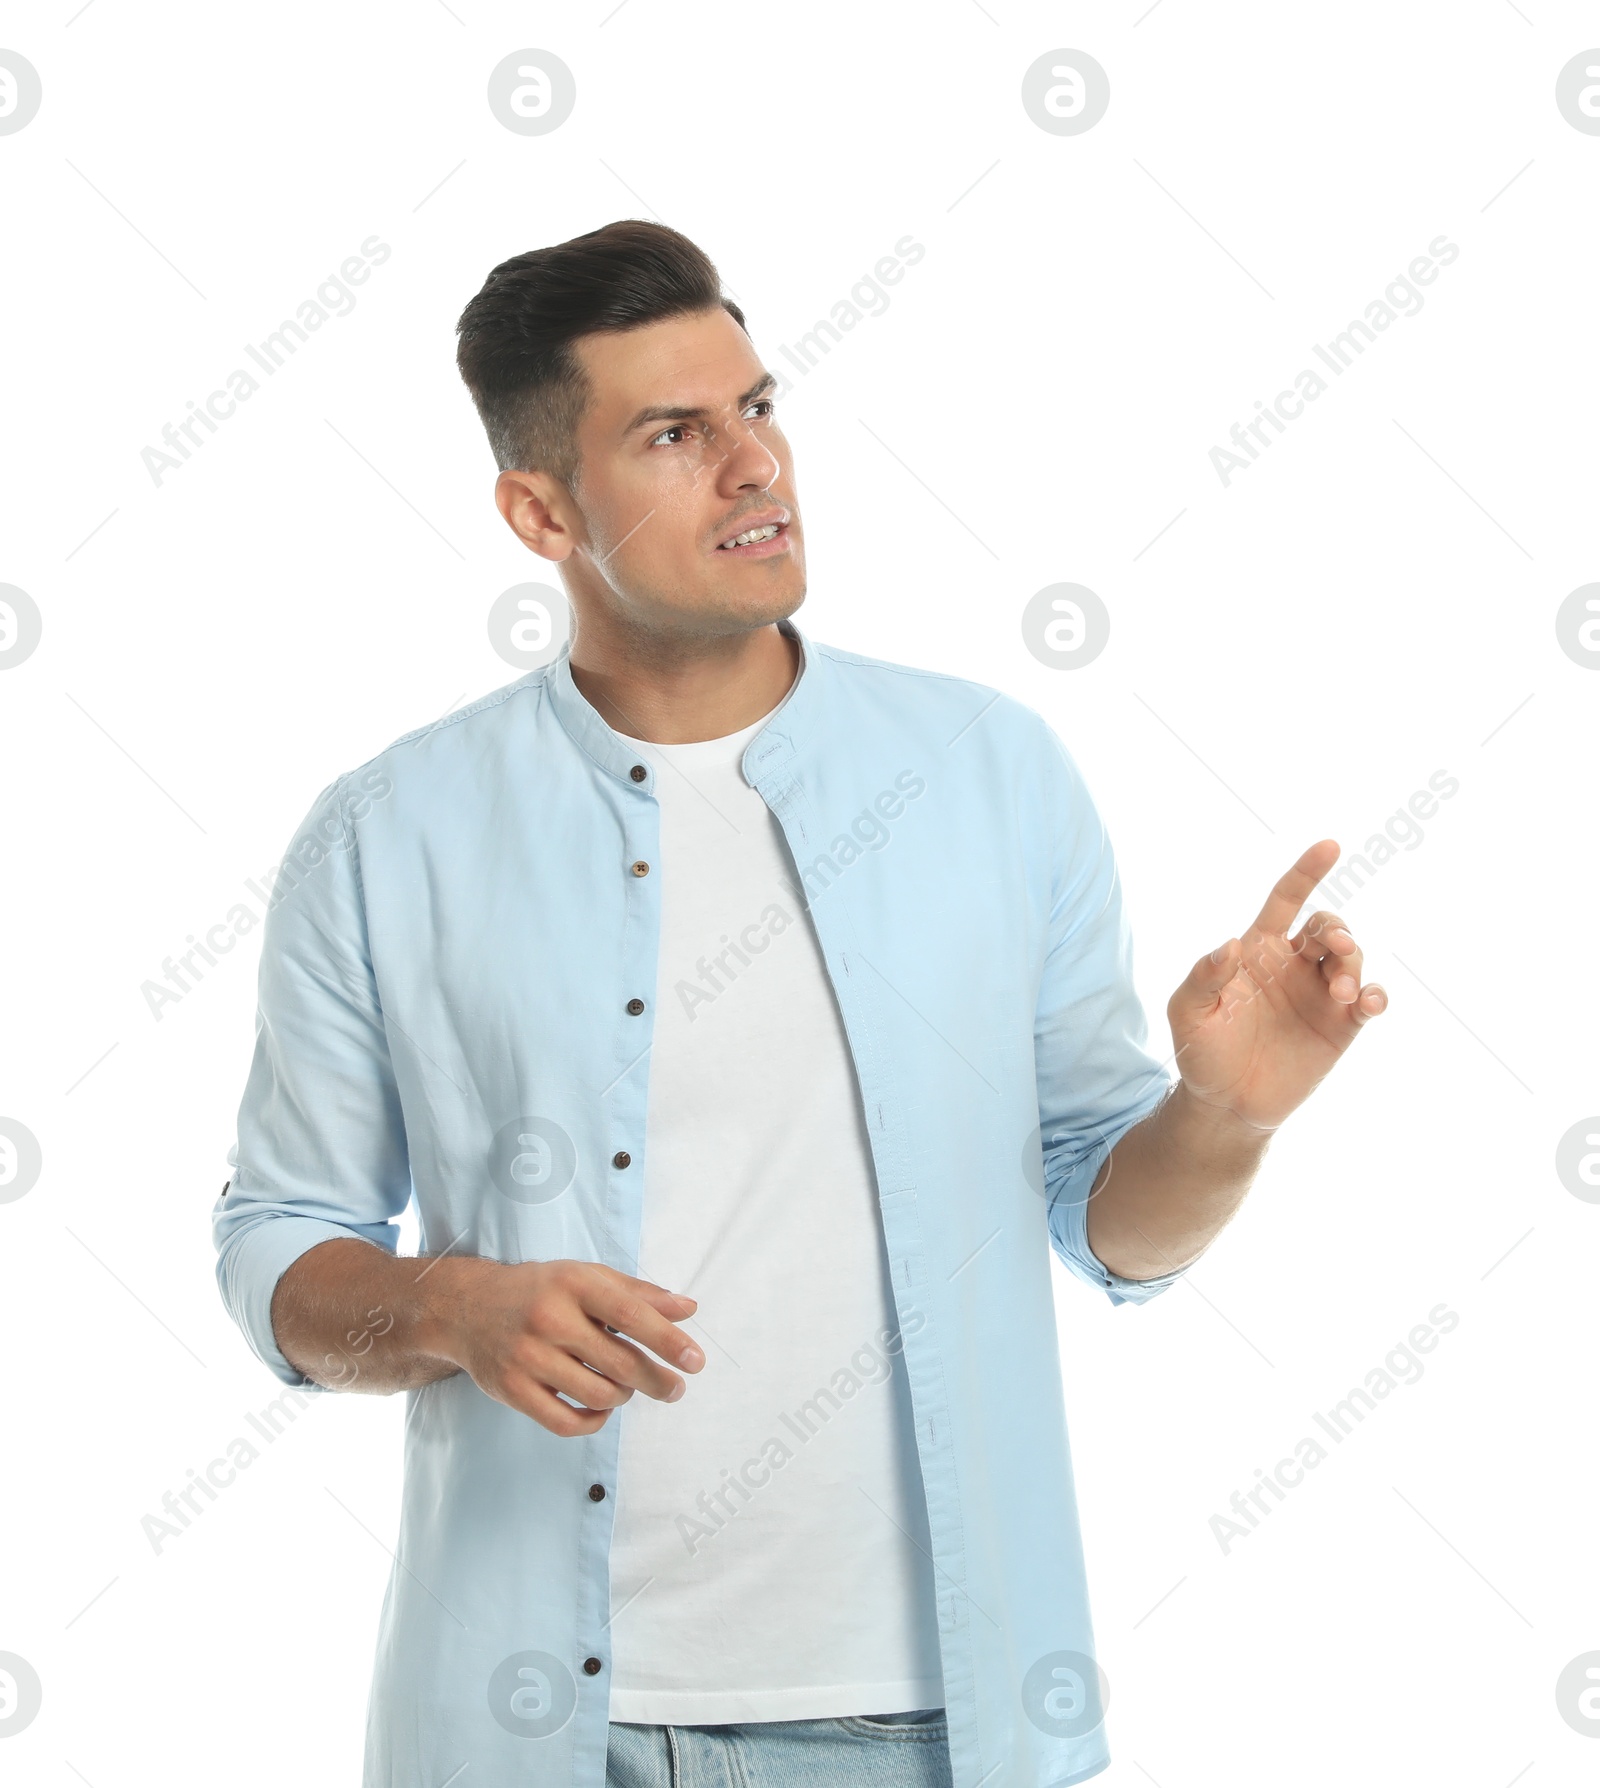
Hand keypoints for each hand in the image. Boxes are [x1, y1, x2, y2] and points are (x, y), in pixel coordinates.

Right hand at [434, 1258, 703, 1437]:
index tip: (696, 1361)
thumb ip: (639, 1294)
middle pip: (619, 1363)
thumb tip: (688, 1309)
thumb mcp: (588, 1277)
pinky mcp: (512, 1390)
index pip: (630, 1315)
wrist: (468, 1308)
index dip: (667, 1340)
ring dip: (623, 1396)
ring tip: (626, 1387)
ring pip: (597, 1394)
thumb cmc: (541, 1291)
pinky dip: (593, 1421)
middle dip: (657, 1380)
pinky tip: (601, 1409)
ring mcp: (527, 1357)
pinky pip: (566, 1422)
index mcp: (573, 1284)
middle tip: (675, 1387)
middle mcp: (549, 1319)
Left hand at [1166, 839, 1387, 1131]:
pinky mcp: (1340, 1026)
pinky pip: (1368, 999)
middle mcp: (1293, 966)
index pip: (1285, 901)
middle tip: (1337, 946)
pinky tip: (1367, 1001)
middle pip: (1327, 926)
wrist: (1226, 1104)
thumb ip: (1203, 978)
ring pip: (1351, 957)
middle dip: (1338, 928)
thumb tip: (1230, 945)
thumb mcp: (1188, 1013)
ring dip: (1353, 963)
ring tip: (1342, 991)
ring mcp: (1319, 994)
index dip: (1306, 872)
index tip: (1330, 846)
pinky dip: (1375, 995)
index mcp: (1258, 952)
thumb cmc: (1202, 1052)